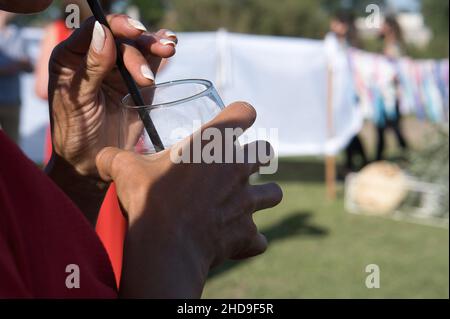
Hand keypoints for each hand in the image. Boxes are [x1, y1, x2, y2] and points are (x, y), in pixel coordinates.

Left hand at [48, 15, 176, 176]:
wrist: (94, 161)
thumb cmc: (76, 133)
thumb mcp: (78, 103)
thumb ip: (90, 69)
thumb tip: (104, 33)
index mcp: (71, 58)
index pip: (94, 30)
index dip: (115, 25)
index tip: (134, 32)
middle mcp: (95, 58)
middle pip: (121, 37)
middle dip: (139, 47)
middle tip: (148, 72)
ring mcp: (117, 69)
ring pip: (138, 46)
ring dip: (154, 45)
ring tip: (169, 49)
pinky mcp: (137, 82)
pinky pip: (150, 61)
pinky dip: (160, 53)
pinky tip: (170, 45)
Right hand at [95, 102, 282, 297]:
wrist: (165, 245)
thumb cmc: (149, 199)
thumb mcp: (126, 170)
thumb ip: (114, 158)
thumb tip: (100, 157)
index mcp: (215, 142)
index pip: (244, 112)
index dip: (241, 115)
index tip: (234, 121)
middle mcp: (238, 167)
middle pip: (266, 151)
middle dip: (257, 156)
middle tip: (236, 167)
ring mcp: (247, 201)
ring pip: (274, 194)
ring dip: (262, 197)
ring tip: (241, 204)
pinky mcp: (247, 233)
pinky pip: (259, 239)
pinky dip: (250, 240)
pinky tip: (234, 241)